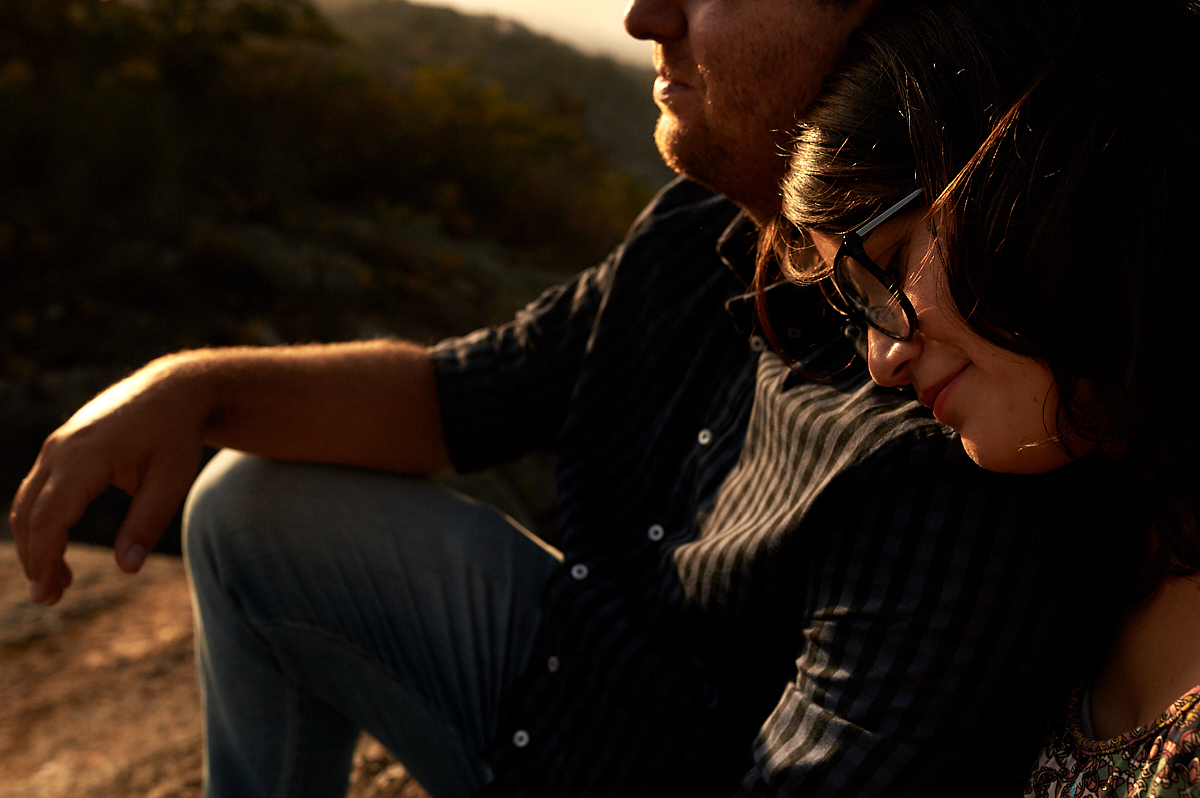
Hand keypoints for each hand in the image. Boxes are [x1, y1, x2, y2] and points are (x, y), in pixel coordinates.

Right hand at [9, 359, 206, 603]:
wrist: (173, 390)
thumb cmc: (176, 435)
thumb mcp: (172, 479)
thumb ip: (148, 522)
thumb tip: (128, 567)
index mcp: (85, 457)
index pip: (50, 517)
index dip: (43, 558)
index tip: (46, 592)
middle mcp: (60, 450)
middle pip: (30, 514)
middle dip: (35, 559)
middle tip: (50, 598)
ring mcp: (57, 446)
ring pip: (28, 502)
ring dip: (35, 543)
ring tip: (57, 582)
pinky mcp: (61, 448)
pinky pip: (39, 490)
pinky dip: (41, 521)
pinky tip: (58, 547)